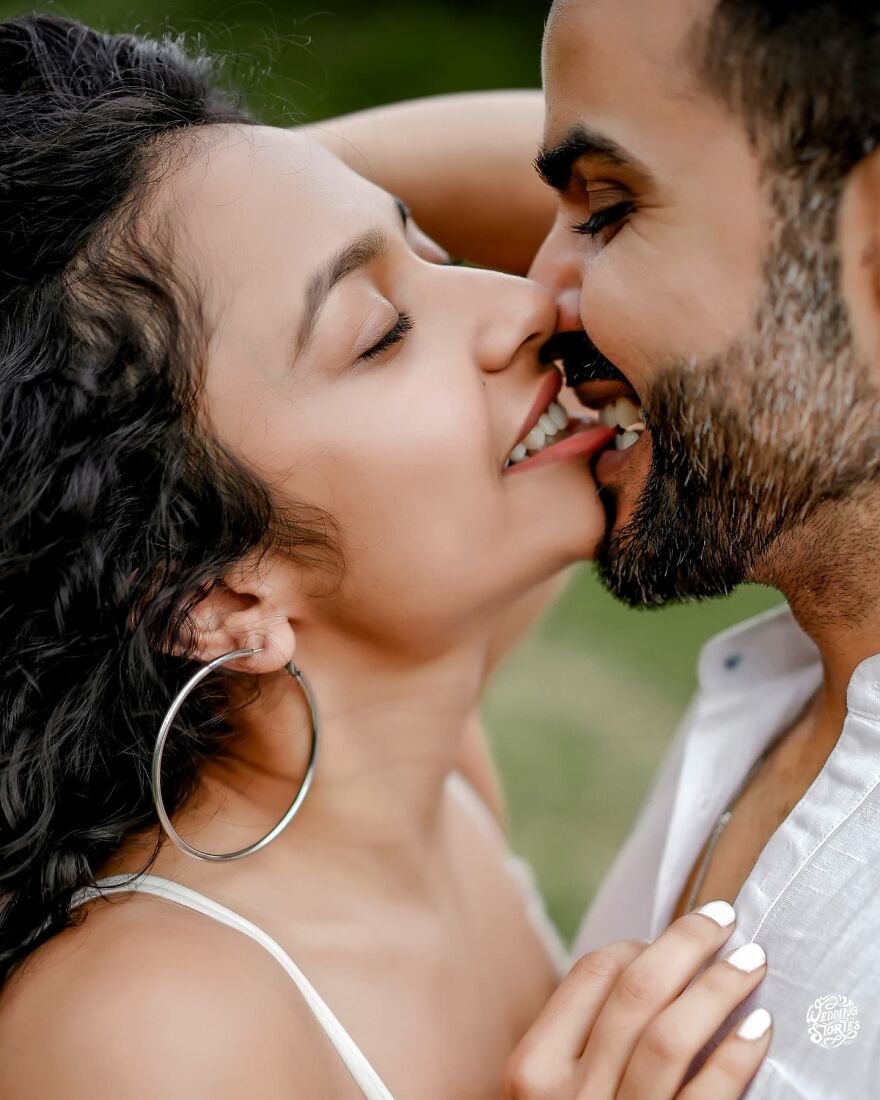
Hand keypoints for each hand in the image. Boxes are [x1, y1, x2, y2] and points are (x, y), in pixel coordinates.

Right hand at [502, 901, 770, 1099]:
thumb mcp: (546, 1096)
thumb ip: (576, 1042)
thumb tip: (642, 964)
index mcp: (530, 1070)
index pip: (593, 974)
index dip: (639, 944)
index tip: (669, 939)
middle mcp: (568, 1097)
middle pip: (636, 992)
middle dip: (686, 945)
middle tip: (722, 919)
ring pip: (672, 1037)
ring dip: (718, 989)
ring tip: (749, 962)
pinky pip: (709, 1098)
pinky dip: (737, 1056)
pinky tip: (757, 1027)